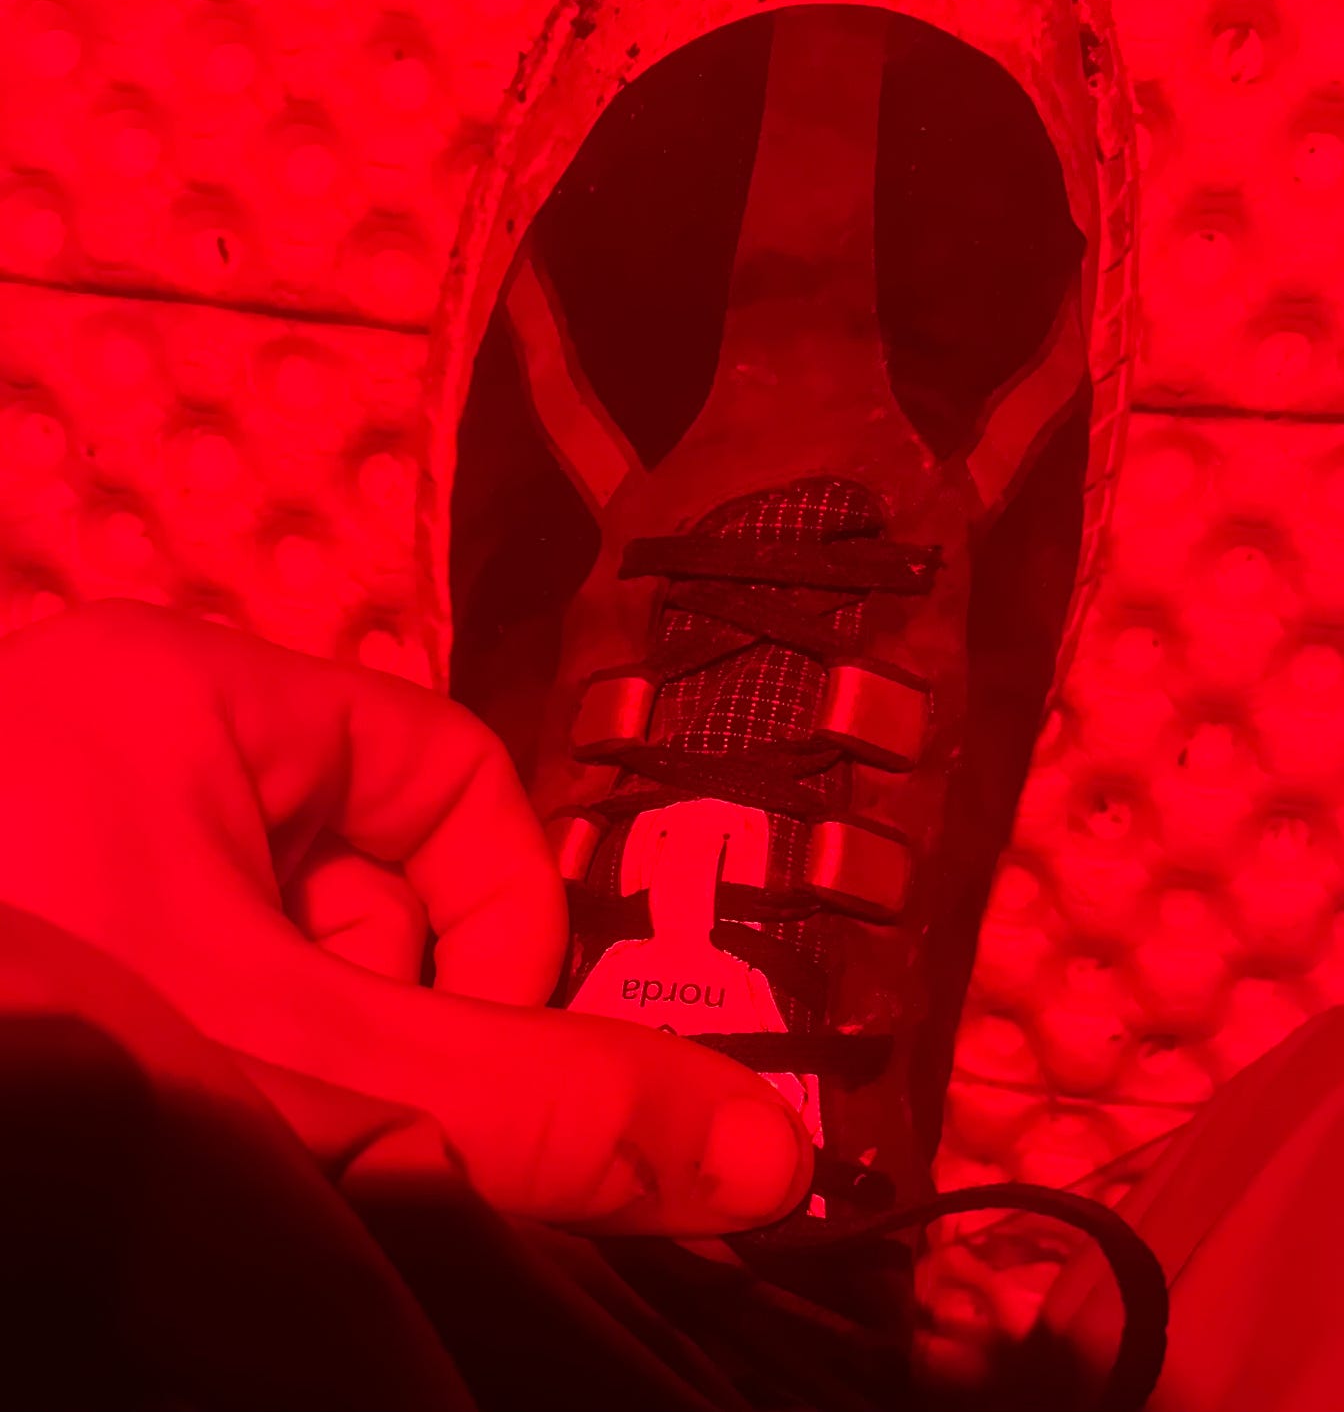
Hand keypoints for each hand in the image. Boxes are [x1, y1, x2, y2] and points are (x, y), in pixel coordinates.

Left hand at [0, 600, 810, 1234]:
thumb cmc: (20, 1010)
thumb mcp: (297, 1065)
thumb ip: (533, 1109)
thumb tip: (774, 1148)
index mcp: (192, 690)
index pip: (451, 774)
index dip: (496, 922)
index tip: (452, 1053)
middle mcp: (123, 728)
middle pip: (367, 865)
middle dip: (368, 1008)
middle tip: (290, 1100)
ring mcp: (59, 817)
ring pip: (274, 937)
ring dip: (276, 1051)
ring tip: (182, 1110)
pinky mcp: (22, 902)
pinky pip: (183, 968)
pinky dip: (196, 1057)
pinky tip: (127, 1102)